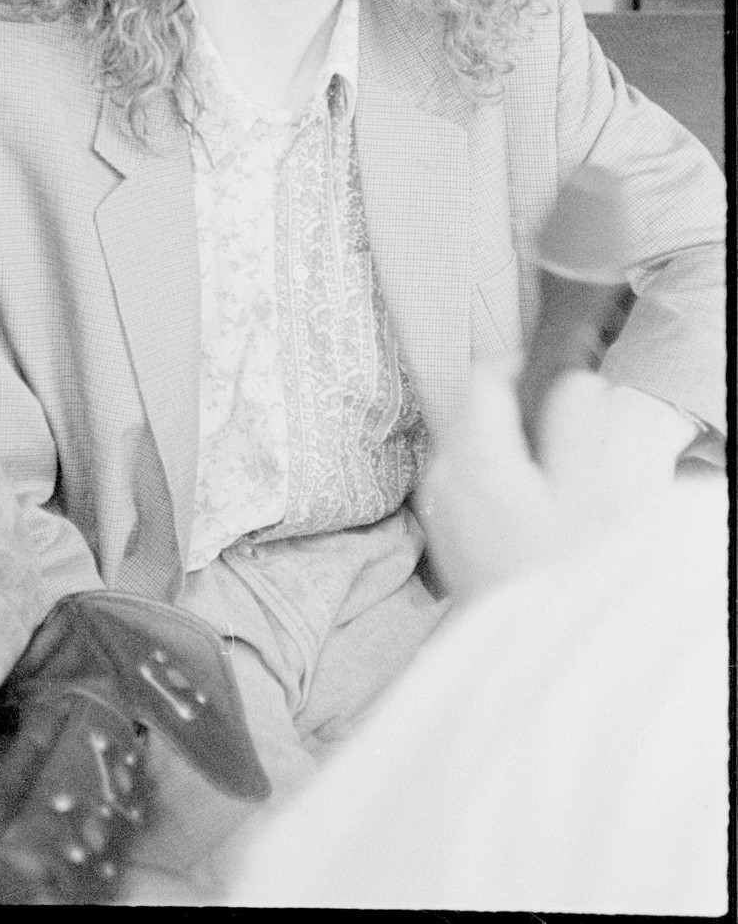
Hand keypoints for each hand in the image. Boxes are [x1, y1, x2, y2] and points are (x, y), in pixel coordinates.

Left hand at [413, 361, 694, 600]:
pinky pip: (462, 480)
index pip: (483, 378)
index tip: (553, 375)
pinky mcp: (443, 534)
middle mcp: (443, 476)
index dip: (520, 366)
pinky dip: (491, 474)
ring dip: (503, 441)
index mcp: (475, 458)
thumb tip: (576, 382)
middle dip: (514, 406)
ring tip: (550, 469)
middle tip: (561, 422)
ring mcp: (438, 507)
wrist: (532, 661)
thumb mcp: (588, 499)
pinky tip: (528, 504)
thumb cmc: (563, 580)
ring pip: (465, 443)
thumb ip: (577, 430)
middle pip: (470, 408)